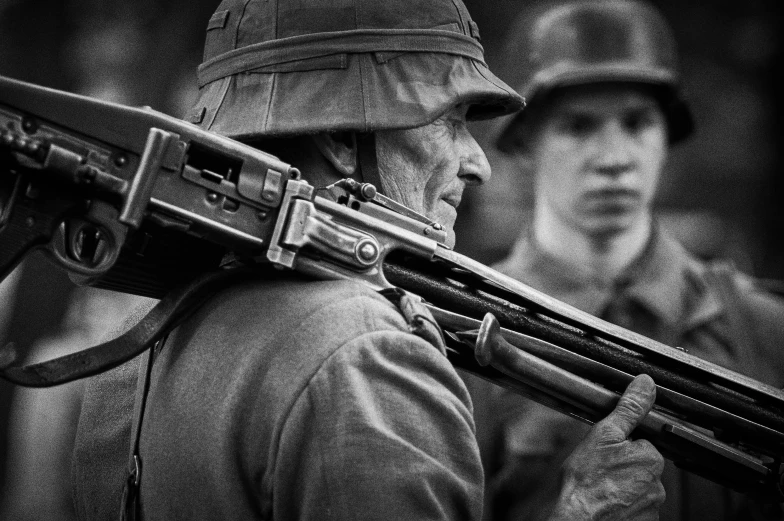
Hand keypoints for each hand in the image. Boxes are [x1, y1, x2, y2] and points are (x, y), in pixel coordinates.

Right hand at [548, 375, 665, 520]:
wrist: (576, 518)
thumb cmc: (585, 482)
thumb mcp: (603, 434)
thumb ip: (628, 409)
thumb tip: (645, 384)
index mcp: (651, 458)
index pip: (642, 444)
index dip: (621, 446)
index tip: (606, 452)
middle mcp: (657, 485)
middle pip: (640, 467)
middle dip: (623, 467)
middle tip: (599, 469)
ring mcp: (651, 507)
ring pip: (637, 489)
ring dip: (622, 487)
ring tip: (599, 487)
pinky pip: (635, 509)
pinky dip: (622, 505)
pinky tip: (605, 502)